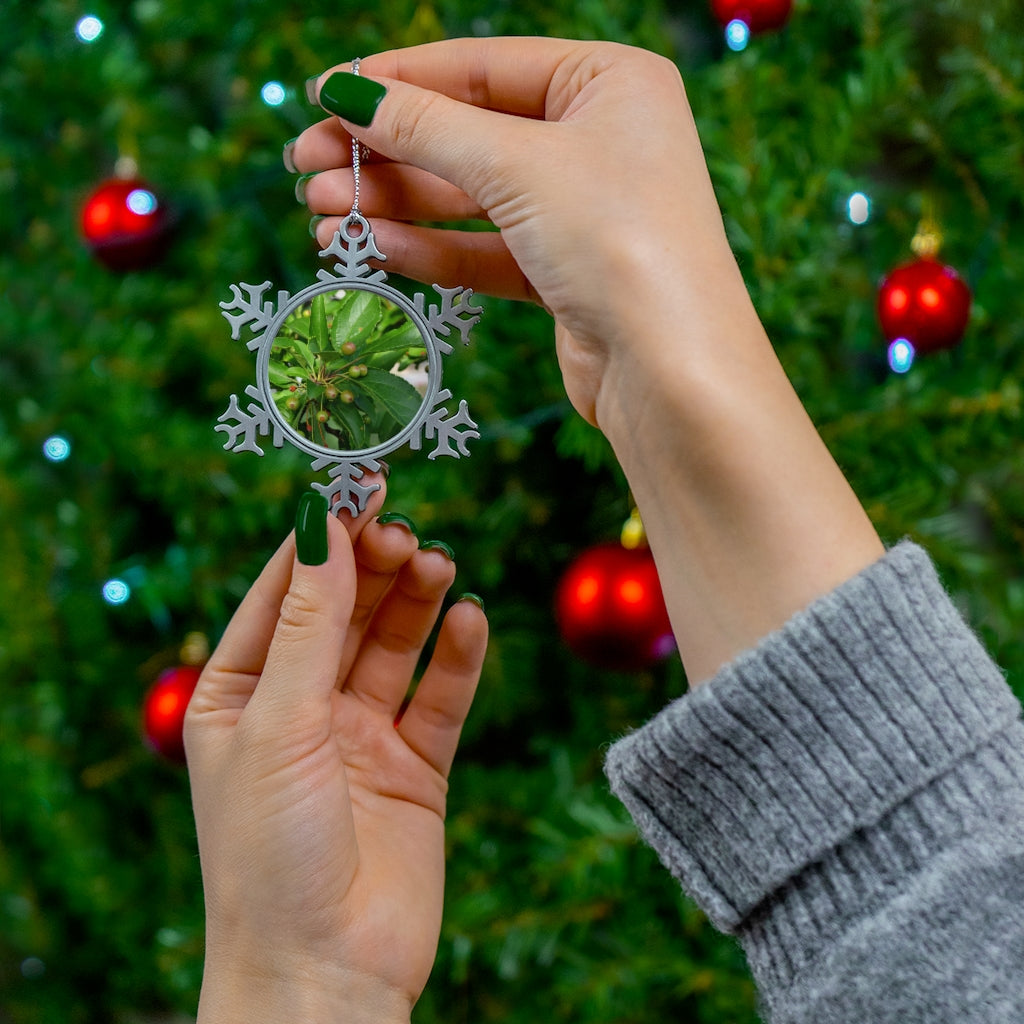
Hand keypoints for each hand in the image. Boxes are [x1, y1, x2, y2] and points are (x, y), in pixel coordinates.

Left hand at [185, 488, 487, 1023]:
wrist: (325, 974)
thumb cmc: (269, 854)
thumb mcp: (279, 722)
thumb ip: (309, 623)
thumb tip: (323, 523)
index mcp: (240, 693)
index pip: (283, 593)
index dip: (321, 538)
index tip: (359, 485)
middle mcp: (300, 707)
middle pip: (345, 610)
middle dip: (374, 567)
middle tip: (406, 533)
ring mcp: (360, 735)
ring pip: (394, 645)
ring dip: (417, 601)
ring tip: (439, 565)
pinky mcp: (415, 766)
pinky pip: (441, 697)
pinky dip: (458, 657)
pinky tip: (471, 621)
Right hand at [290, 37, 744, 427]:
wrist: (671, 372)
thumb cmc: (618, 241)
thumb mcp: (516, 165)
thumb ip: (426, 127)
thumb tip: (347, 92)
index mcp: (609, 82)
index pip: (481, 66)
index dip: (397, 80)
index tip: (323, 95)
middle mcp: (599, 140)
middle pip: (468, 134)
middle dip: (385, 153)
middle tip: (306, 167)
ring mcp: (582, 210)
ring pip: (470, 198)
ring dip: (395, 205)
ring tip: (321, 216)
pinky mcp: (565, 274)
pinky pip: (485, 250)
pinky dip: (430, 249)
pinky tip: (373, 249)